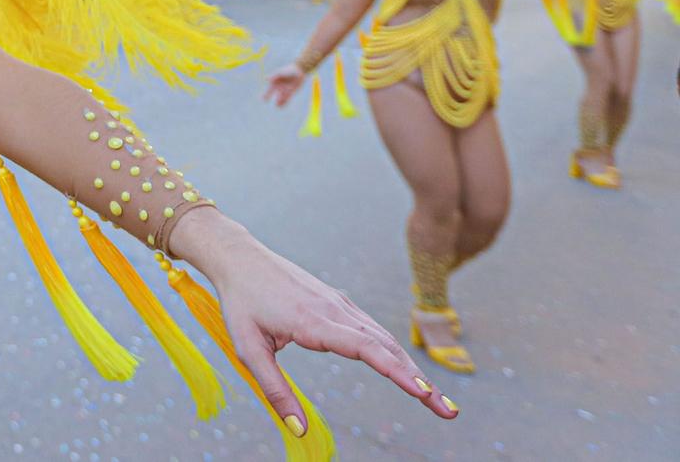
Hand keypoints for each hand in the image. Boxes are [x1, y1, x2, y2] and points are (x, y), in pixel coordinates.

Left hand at [170, 212, 457, 431]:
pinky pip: (373, 330)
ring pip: (384, 338)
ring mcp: (340, 304)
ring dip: (412, 368)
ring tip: (437, 400)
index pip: (364, 348)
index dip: (396, 371)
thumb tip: (298, 429)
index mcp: (312, 321)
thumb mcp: (247, 349)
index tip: (423, 392)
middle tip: (447, 412)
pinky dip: (395, 352)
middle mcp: (334, 309)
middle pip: (386, 347)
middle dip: (418, 380)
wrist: (240, 258)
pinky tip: (407, 372)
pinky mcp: (340, 303)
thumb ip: (274, 389)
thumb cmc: (241, 304)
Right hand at [261, 62, 307, 107]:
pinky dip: (285, 102)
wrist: (299, 71)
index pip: (269, 88)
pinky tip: (282, 106)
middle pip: (272, 92)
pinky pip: (287, 98)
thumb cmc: (289, 70)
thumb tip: (266, 78)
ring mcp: (284, 89)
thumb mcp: (281, 72)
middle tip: (264, 100)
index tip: (263, 98)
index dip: (265, 93)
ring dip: (279, 101)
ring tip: (278, 106)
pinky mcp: (291, 92)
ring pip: (280, 97)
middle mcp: (278, 86)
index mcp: (275, 81)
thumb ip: (274, 76)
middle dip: (268, 96)